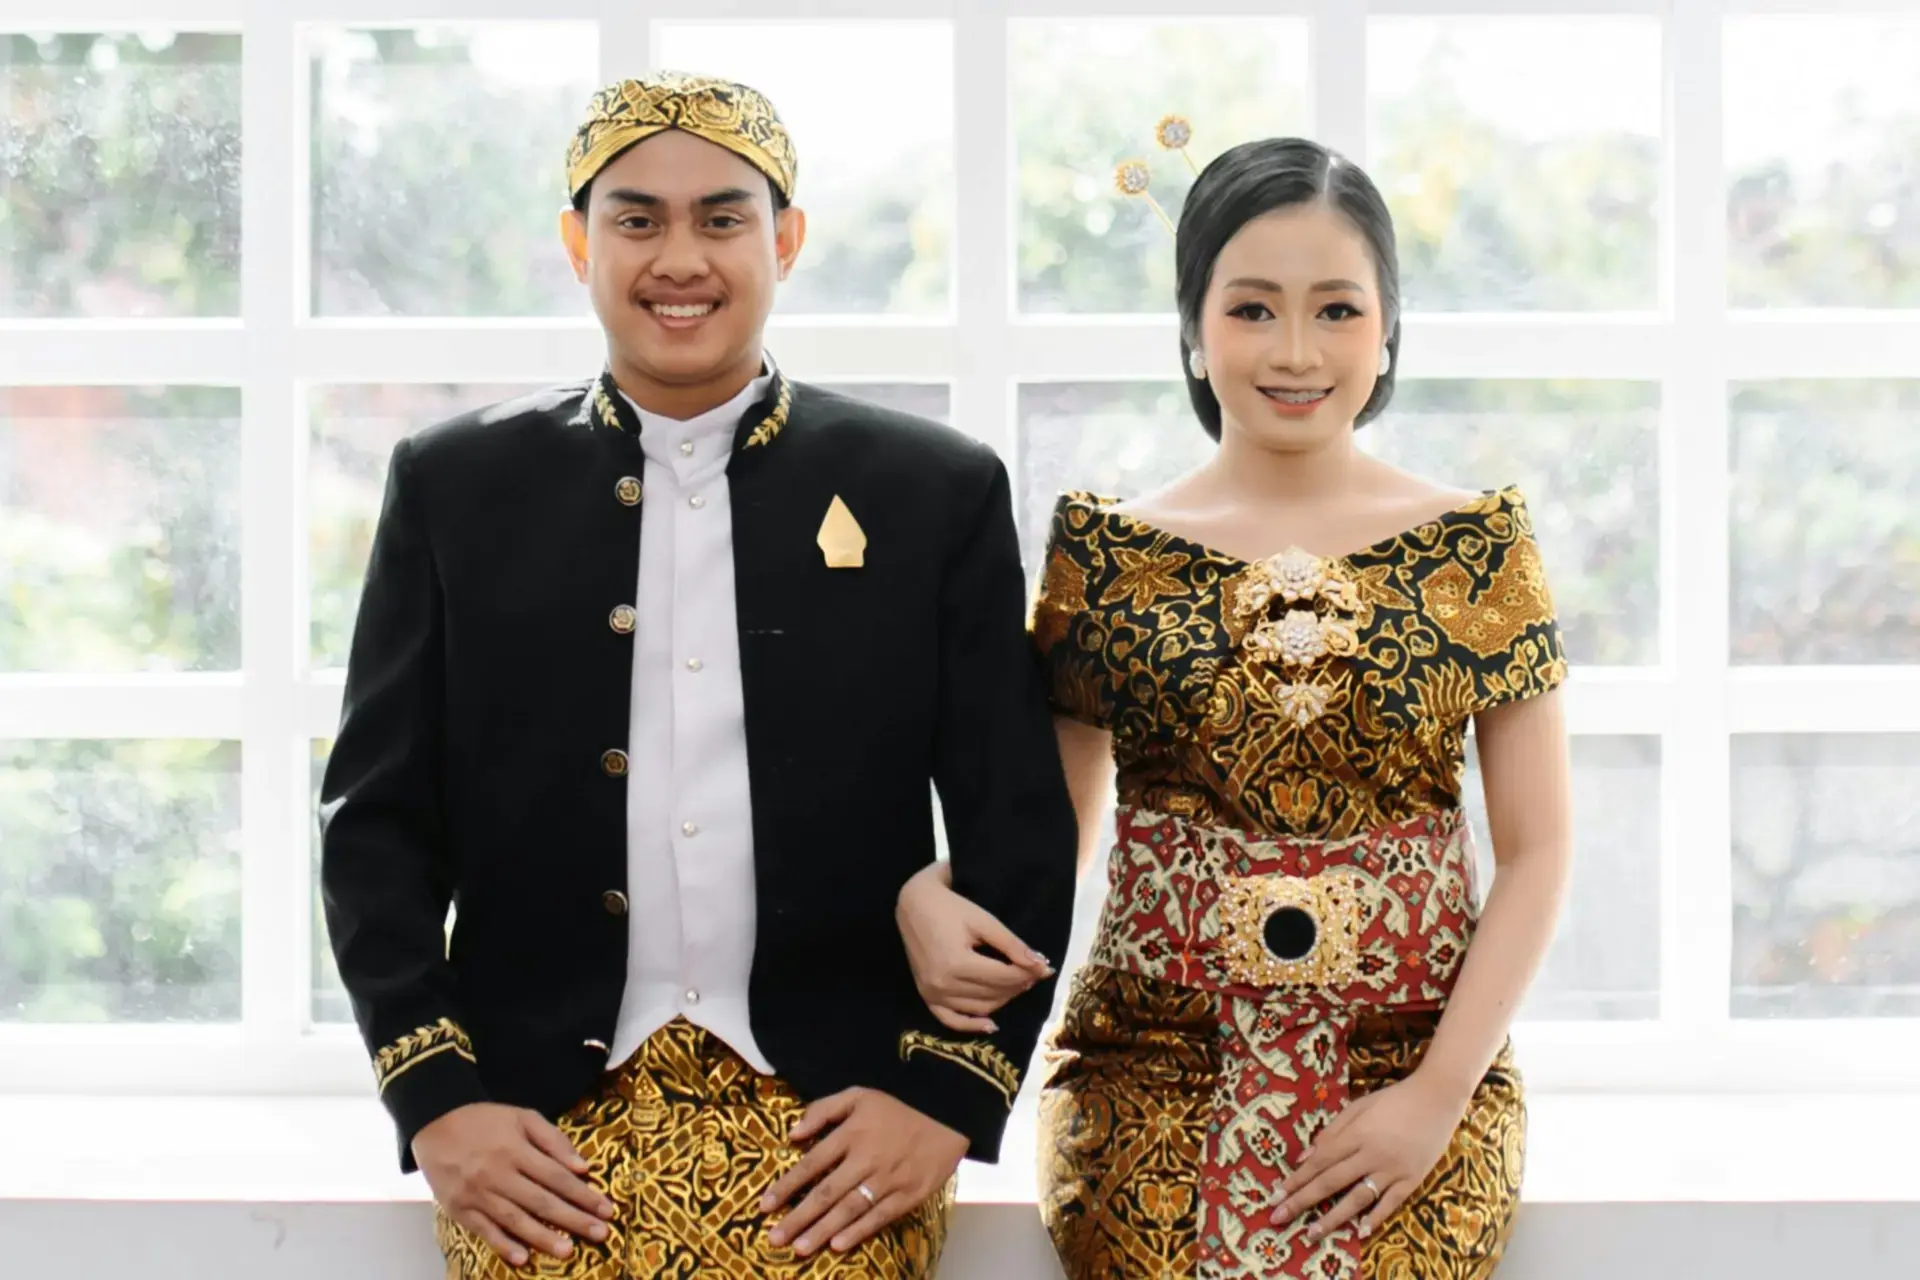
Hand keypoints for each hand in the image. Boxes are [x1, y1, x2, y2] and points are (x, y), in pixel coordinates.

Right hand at [412, 1102, 615, 1267]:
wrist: (434, 1122)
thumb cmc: (485, 1120)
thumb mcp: (522, 1117)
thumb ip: (553, 1140)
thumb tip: (582, 1167)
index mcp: (516, 1150)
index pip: (558, 1177)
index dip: (584, 1195)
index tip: (607, 1209)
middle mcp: (498, 1174)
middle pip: (542, 1201)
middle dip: (573, 1219)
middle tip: (600, 1234)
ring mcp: (477, 1194)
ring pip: (515, 1220)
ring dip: (543, 1238)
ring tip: (568, 1251)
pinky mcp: (459, 1209)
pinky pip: (484, 1231)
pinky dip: (503, 1245)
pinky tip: (522, 1259)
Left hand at [760, 1088, 967, 1255]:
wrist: (948, 1114)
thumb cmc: (898, 1106)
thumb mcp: (859, 1095)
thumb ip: (823, 1110)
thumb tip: (792, 1134)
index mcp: (852, 1133)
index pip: (811, 1164)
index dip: (786, 1186)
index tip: (764, 1205)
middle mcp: (866, 1158)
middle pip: (826, 1193)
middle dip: (798, 1217)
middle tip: (774, 1239)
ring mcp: (888, 1179)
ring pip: (849, 1209)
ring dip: (822, 1230)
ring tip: (799, 1248)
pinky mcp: (909, 1195)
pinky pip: (879, 1217)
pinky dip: (858, 1232)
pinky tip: (838, 1246)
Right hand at [896, 861, 1052, 1032]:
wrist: (914, 905)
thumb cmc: (950, 908)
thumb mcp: (984, 921)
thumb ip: (1012, 945)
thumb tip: (1041, 965)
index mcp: (956, 963)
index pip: (1003, 976)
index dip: (1027, 973)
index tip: (1045, 968)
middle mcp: (943, 984)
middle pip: (993, 993)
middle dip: (1018, 984)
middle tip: (1034, 972)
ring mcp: (932, 993)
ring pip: (979, 1007)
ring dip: (1003, 999)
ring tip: (1017, 985)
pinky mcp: (926, 996)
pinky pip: (951, 1020)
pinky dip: (972, 1025)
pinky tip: (991, 1024)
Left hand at [1268, 1072, 1467, 1240]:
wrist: (1437, 1098)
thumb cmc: (1393, 1099)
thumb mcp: (1359, 1107)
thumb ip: (1332, 1131)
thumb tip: (1305, 1157)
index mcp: (1357, 1134)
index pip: (1320, 1161)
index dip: (1297, 1179)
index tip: (1277, 1194)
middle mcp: (1373, 1154)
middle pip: (1332, 1182)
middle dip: (1303, 1201)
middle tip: (1279, 1217)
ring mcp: (1394, 1169)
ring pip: (1358, 1198)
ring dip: (1333, 1218)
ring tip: (1312, 1233)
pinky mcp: (1413, 1178)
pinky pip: (1391, 1202)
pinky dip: (1375, 1218)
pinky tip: (1359, 1232)